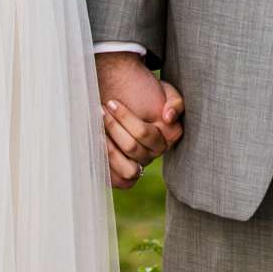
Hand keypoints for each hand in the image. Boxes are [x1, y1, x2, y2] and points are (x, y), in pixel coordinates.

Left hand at [97, 54, 182, 187]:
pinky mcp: (126, 172)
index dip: (125, 118)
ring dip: (109, 149)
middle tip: (101, 110)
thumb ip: (175, 102)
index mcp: (169, 137)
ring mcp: (142, 163)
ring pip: (128, 170)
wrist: (128, 98)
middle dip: (113, 127)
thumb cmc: (147, 93)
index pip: (144, 133)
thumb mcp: (166, 90)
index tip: (111, 103)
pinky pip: (120, 181)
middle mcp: (156, 153)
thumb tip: (168, 118)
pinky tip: (97, 146)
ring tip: (97, 128)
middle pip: (132, 148)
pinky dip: (109, 168)